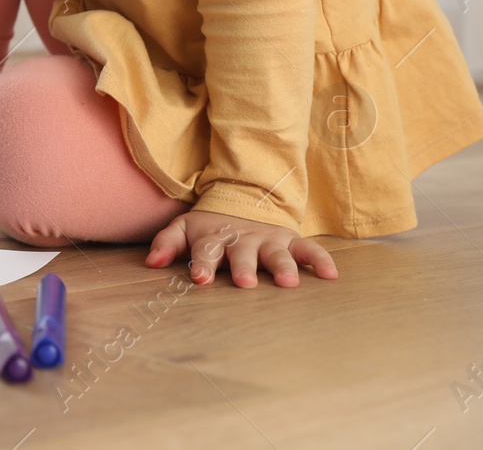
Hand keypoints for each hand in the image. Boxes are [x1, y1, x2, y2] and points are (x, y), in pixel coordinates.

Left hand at [144, 209, 338, 287]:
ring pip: (276, 254)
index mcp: (214, 238)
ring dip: (282, 266)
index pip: (206, 251)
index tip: (200, 279)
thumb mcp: (184, 228)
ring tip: (289, 282)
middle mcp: (242, 239)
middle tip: (245, 282)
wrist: (241, 200)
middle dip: (244, 267)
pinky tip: (331, 275)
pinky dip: (320, 260)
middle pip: (242, 254)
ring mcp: (267, 240)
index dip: (202, 264)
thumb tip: (151, 264)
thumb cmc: (210, 227)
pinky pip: (308, 249)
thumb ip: (166, 243)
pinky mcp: (289, 240)